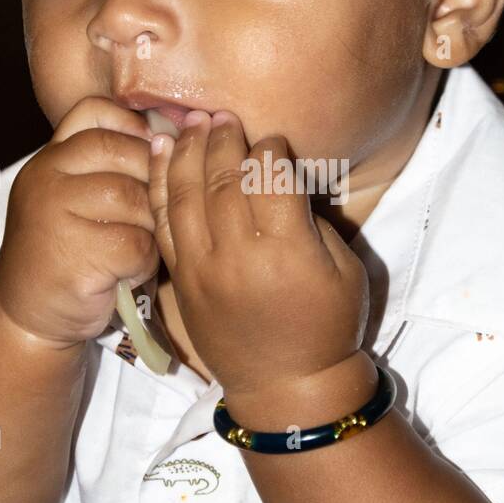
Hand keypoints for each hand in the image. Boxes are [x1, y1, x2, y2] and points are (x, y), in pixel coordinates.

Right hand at [0, 96, 159, 347]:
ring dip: (151, 226)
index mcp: (49, 158)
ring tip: (139, 245)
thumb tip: (173, 135)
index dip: (133, 123)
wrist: (28, 315)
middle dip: (153, 180)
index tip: (154, 148)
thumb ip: (107, 165)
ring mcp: (54, 214)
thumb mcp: (73, 197)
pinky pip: (136, 243)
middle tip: (154, 212)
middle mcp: (46, 178)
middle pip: (124, 153)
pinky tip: (129, 271)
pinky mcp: (73, 253)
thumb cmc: (66, 253)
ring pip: (135, 199)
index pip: (93, 111)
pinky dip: (144, 261)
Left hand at [147, 110, 369, 395]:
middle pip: (223, 179)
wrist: (287, 386)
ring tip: (192, 123)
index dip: (269, 149)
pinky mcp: (182, 279)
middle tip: (224, 116)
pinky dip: (159, 183)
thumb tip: (280, 178)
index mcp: (287, 251)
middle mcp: (240, 256)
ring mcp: (204, 268)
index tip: (272, 138)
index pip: (270, 178)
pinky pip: (164, 222)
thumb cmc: (328, 326)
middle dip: (223, 139)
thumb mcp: (344, 270)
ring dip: (186, 152)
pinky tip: (160, 153)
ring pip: (187, 194)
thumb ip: (311, 221)